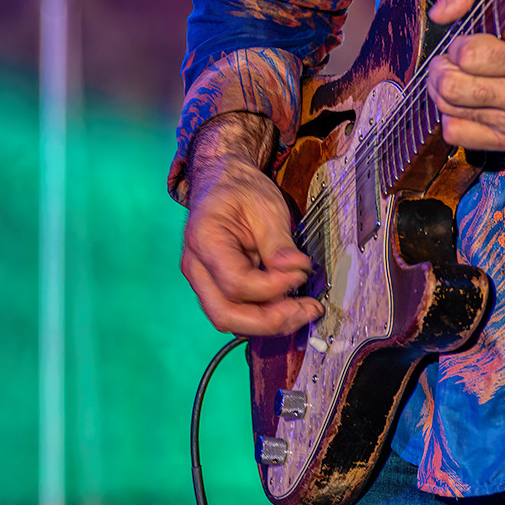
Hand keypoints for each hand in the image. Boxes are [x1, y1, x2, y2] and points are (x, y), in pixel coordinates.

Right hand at [180, 117, 324, 336]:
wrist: (222, 182)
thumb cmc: (240, 190)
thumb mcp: (265, 205)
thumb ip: (278, 242)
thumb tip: (296, 270)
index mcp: (205, 240)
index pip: (235, 282)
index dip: (272, 286)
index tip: (301, 274)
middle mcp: (197, 268)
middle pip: (225, 314)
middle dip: (270, 321)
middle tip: (307, 310)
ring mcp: (203, 281)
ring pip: (230, 320)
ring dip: (269, 323)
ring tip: (305, 310)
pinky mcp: (216, 287)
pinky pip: (237, 311)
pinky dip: (264, 315)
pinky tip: (291, 306)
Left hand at [426, 0, 504, 151]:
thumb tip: (438, 14)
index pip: (469, 57)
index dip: (457, 45)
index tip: (466, 40)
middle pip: (452, 89)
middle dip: (441, 68)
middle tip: (451, 59)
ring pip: (449, 111)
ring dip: (443, 90)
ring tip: (459, 75)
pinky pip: (456, 135)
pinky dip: (452, 115)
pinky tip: (466, 99)